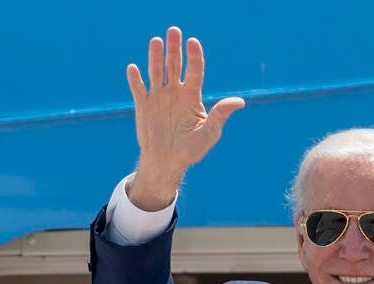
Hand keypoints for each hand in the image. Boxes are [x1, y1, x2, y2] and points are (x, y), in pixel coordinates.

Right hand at [126, 26, 244, 209]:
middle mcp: (175, 93)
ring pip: (156, 72)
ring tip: (156, 41)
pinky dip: (135, 79)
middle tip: (174, 31)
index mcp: (192, 97)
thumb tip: (240, 101)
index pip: (194, 71)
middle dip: (174, 48)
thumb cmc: (192, 149)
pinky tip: (134, 69)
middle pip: (174, 65)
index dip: (194, 56)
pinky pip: (138, 89)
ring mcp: (158, 97)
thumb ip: (221, 115)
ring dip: (155, 57)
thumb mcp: (210, 133)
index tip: (193, 42)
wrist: (168, 162)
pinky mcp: (143, 105)